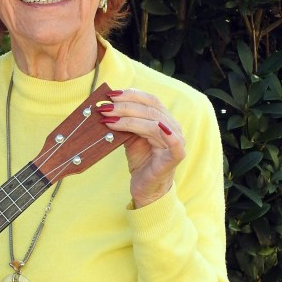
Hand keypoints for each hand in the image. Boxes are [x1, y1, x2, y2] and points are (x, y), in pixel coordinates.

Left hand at [99, 89, 184, 207]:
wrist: (146, 187)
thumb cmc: (141, 161)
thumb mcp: (131, 138)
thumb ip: (125, 123)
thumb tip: (106, 107)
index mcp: (164, 119)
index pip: (150, 100)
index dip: (131, 95)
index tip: (110, 94)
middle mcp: (173, 126)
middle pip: (150, 109)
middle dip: (124, 106)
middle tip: (104, 107)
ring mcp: (176, 141)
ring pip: (153, 123)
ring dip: (129, 119)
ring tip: (108, 119)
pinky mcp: (175, 156)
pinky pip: (173, 143)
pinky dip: (166, 133)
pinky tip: (155, 128)